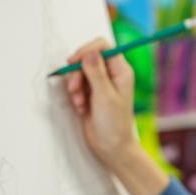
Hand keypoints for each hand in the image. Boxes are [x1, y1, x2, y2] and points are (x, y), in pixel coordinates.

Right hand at [65, 38, 137, 171]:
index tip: (74, 62)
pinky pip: (76, 84)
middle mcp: (111, 75)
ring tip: (80, 103)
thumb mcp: (104, 97)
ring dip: (74, 86)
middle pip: (87, 58)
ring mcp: (100, 84)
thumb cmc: (114, 124)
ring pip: (79, 71)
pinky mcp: (90, 93)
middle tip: (75, 89)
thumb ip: (96, 73)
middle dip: (77, 73)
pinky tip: (81, 108)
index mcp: (121, 71)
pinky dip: (75, 95)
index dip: (86, 50)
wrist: (111, 147)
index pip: (103, 46)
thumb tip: (89, 52)